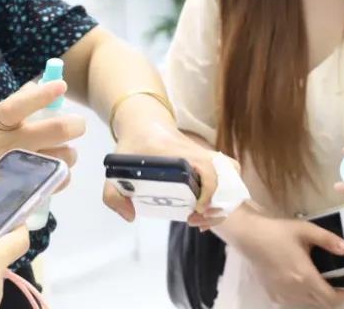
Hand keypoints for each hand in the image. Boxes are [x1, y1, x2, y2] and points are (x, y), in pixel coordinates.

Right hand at [0, 80, 86, 197]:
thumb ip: (12, 106)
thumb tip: (36, 85)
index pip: (18, 106)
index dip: (41, 95)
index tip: (61, 85)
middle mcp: (9, 146)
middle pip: (54, 131)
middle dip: (74, 124)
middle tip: (76, 124)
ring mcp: (20, 171)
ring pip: (64, 156)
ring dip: (69, 152)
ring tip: (59, 150)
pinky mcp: (27, 193)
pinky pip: (59, 179)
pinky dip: (62, 174)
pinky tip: (52, 170)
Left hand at [105, 100, 231, 230]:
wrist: (144, 123)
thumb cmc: (132, 147)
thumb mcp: (115, 169)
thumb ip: (112, 195)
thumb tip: (130, 217)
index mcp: (179, 154)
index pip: (208, 168)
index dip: (209, 192)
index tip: (196, 210)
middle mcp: (198, 154)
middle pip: (227, 178)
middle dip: (217, 206)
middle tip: (195, 220)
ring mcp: (205, 158)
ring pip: (231, 179)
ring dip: (223, 202)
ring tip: (201, 218)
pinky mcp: (207, 163)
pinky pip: (227, 178)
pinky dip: (224, 196)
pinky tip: (204, 211)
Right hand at [229, 210, 343, 307]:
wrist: (249, 236)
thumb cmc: (278, 232)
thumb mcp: (305, 230)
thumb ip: (328, 240)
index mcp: (305, 276)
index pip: (330, 299)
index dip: (341, 296)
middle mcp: (295, 291)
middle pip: (320, 304)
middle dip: (329, 296)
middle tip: (330, 282)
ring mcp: (282, 294)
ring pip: (306, 303)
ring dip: (314, 296)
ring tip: (312, 279)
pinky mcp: (272, 294)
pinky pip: (291, 301)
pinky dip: (299, 296)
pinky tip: (295, 281)